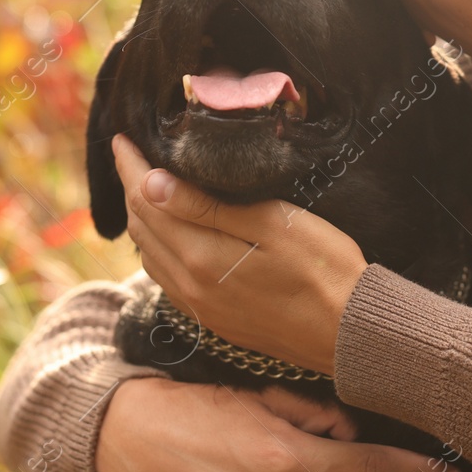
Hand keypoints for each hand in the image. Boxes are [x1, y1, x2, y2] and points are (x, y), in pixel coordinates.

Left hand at [112, 134, 366, 373]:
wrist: (350, 335)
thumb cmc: (324, 269)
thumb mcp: (274, 224)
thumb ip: (209, 206)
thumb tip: (150, 184)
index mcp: (201, 257)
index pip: (147, 201)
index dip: (131, 166)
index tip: (122, 137)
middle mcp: (190, 286)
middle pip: (143, 228)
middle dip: (132, 188)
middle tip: (131, 154)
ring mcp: (200, 307)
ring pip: (151, 256)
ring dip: (143, 219)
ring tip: (144, 188)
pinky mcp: (215, 320)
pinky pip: (168, 279)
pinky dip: (159, 250)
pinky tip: (171, 237)